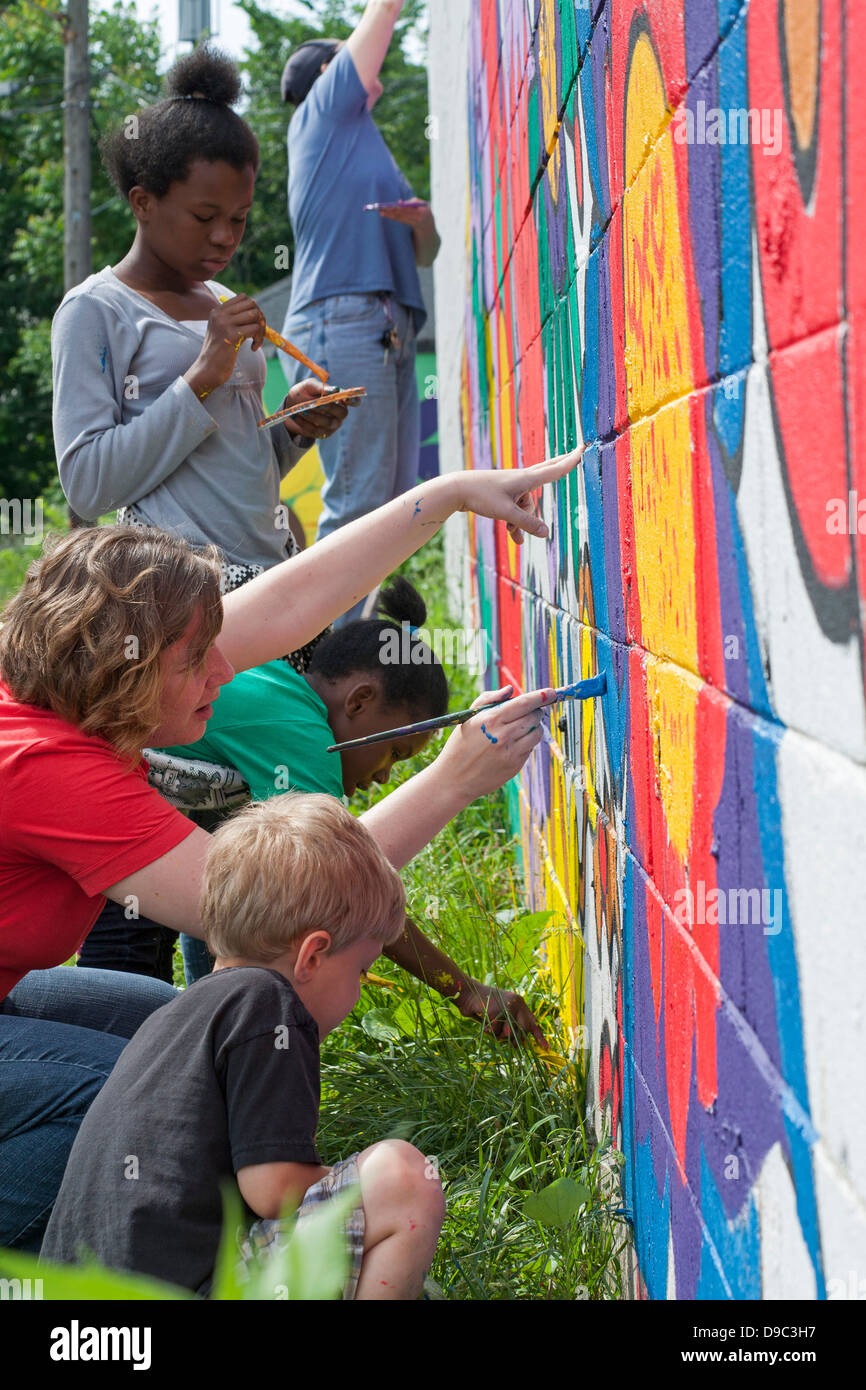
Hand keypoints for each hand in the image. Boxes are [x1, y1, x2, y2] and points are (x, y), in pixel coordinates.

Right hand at [184, 295, 265, 399]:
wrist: (207, 370)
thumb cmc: (219, 354)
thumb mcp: (223, 331)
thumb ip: (235, 320)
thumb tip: (258, 313)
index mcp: (217, 311)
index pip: (243, 298)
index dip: (254, 310)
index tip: (253, 325)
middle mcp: (220, 314)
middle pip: (252, 304)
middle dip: (260, 318)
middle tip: (258, 334)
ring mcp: (225, 323)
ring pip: (255, 314)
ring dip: (261, 329)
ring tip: (256, 342)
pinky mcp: (232, 335)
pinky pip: (255, 329)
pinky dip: (259, 339)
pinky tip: (253, 348)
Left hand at [281, 380, 353, 440]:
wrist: (290, 407)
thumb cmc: (303, 393)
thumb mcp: (309, 386)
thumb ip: (320, 387)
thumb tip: (334, 390)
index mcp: (340, 398)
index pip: (354, 400)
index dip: (354, 400)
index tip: (348, 399)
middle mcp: (340, 413)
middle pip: (343, 413)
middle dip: (329, 408)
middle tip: (314, 404)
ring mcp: (333, 425)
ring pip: (328, 423)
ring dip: (313, 416)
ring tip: (301, 410)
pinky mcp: (323, 434)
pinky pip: (316, 430)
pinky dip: (305, 423)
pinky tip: (297, 416)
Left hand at [378, 197, 431, 227]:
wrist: (427, 223)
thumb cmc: (422, 208)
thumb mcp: (420, 203)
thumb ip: (411, 202)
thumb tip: (399, 202)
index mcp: (421, 212)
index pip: (409, 210)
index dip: (401, 208)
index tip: (393, 205)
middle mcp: (417, 219)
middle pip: (402, 214)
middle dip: (392, 211)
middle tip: (382, 208)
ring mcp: (412, 223)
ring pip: (399, 218)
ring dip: (389, 215)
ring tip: (381, 211)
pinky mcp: (407, 225)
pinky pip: (398, 220)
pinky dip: (391, 217)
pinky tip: (385, 214)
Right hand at [433, 684, 550, 802]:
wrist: (454, 779)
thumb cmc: (460, 744)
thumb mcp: (469, 717)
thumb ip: (490, 699)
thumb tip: (510, 690)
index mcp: (491, 720)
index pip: (523, 704)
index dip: (541, 696)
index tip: (552, 692)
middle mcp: (503, 735)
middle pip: (534, 717)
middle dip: (536, 711)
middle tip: (530, 711)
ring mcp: (511, 752)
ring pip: (537, 733)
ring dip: (534, 726)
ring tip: (521, 727)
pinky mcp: (515, 766)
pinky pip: (530, 748)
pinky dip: (526, 742)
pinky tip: (513, 743)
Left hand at [450, 449, 582, 543]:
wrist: (456, 489)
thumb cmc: (481, 496)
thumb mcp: (506, 512)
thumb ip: (526, 523)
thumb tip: (545, 533)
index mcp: (525, 479)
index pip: (554, 470)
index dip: (570, 462)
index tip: (583, 449)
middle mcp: (520, 480)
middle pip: (546, 474)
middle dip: (560, 467)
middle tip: (576, 453)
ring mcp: (511, 486)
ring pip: (527, 506)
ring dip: (522, 521)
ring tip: (513, 535)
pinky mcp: (502, 494)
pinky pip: (516, 510)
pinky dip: (516, 523)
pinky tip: (515, 539)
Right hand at [456, 979, 547, 1045]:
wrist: (468, 992)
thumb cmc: (483, 1005)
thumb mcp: (501, 1013)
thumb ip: (511, 1024)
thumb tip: (518, 1043)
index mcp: (519, 1003)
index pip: (532, 1022)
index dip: (539, 1036)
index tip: (546, 1048)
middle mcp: (517, 1004)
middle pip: (522, 1031)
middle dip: (512, 1038)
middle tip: (501, 1033)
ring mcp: (508, 1008)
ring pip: (509, 1034)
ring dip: (498, 1034)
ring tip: (491, 1023)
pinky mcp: (498, 1012)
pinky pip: (496, 1031)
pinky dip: (489, 1030)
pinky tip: (485, 1019)